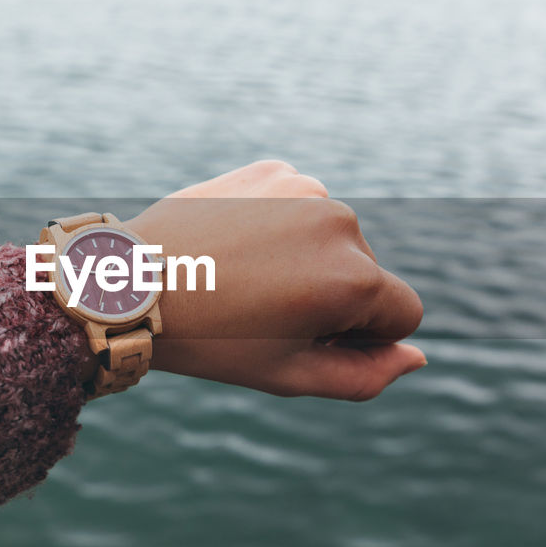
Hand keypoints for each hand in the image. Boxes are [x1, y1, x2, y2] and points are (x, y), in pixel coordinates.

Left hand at [123, 159, 425, 399]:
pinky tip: (237, 245)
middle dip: (332, 297)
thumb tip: (416, 356)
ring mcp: (306, 189)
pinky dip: (281, 226)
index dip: (361, 337)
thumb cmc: (212, 339)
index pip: (403, 314)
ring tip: (245, 277)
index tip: (306, 338)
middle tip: (263, 312)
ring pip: (334, 238)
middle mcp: (341, 224)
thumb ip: (366, 376)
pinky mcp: (274, 170)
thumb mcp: (290, 375)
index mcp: (353, 280)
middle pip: (367, 274)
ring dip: (307, 259)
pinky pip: (301, 205)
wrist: (130, 283)